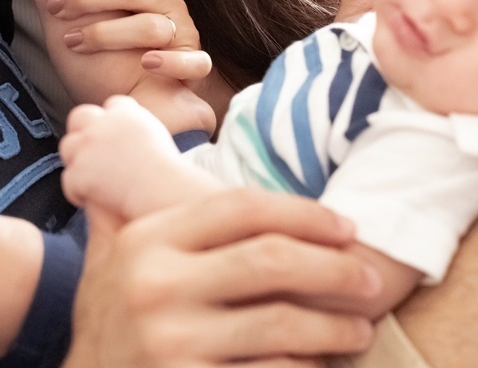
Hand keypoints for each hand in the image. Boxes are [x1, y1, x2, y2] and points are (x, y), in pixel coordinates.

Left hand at [41, 0, 208, 81]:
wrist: (122, 95)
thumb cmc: (98, 52)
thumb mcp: (81, 11)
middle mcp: (166, 1)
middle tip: (57, 10)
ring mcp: (181, 31)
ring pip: (153, 25)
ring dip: (109, 34)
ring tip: (76, 41)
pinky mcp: (191, 64)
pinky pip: (195, 61)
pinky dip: (172, 62)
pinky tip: (146, 62)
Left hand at [60, 96, 182, 218]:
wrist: (161, 190)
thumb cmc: (167, 170)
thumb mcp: (157, 135)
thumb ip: (137, 127)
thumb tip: (127, 133)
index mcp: (126, 112)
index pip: (112, 105)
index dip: (111, 120)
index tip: (115, 137)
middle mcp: (102, 124)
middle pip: (80, 116)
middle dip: (82, 131)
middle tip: (93, 153)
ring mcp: (87, 147)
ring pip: (68, 146)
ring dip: (77, 160)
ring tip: (90, 177)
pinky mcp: (79, 171)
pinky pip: (68, 180)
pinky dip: (78, 191)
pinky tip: (90, 198)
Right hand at [63, 189, 379, 367]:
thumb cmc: (107, 318)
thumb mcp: (108, 255)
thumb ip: (129, 203)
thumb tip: (123, 132)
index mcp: (148, 241)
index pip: (240, 208)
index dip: (303, 213)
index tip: (345, 227)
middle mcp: (157, 287)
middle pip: (270, 261)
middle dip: (334, 269)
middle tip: (370, 279)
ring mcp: (172, 342)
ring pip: (280, 324)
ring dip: (333, 327)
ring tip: (358, 329)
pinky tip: (321, 365)